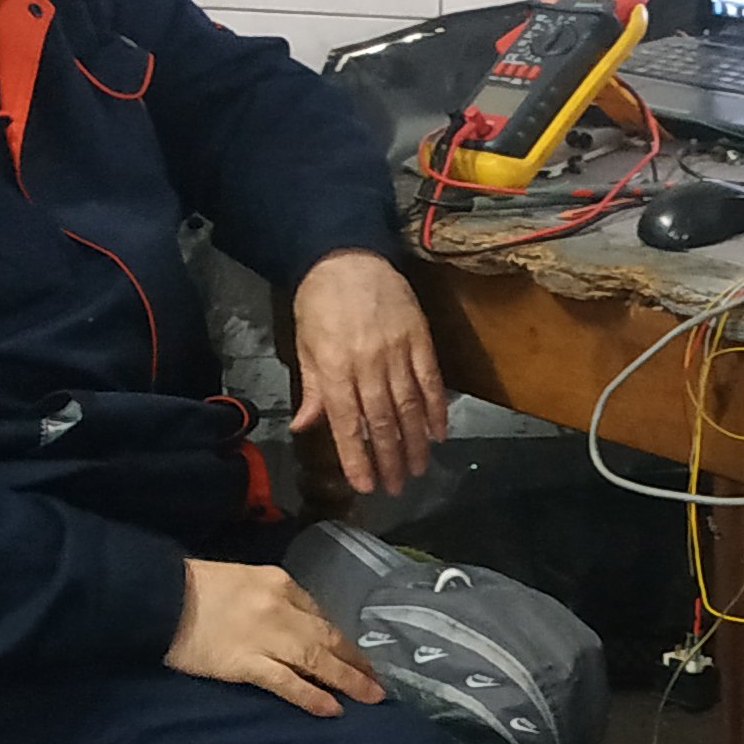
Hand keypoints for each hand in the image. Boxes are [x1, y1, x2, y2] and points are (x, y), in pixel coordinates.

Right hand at [167, 558, 384, 718]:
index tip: (355, 656)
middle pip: (328, 638)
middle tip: (378, 681)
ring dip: (348, 680)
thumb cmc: (196, 587)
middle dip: (356, 661)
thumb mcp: (243, 580)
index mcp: (280, 583)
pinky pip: (287, 683)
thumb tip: (296, 624)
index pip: (319, 614)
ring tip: (371, 697)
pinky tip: (333, 709)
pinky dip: (313, 696)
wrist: (158, 596)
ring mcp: (266, 637)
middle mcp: (281, 608)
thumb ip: (272, 598)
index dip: (340, 638)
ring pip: (317, 661)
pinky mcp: (247, 664)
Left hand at [289, 249, 448, 496]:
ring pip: (409, 407)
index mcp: (335, 368)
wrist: (346, 256)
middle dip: (390, 459)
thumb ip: (313, 389)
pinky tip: (440, 432)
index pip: (347, 423)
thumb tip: (304, 426)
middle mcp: (367, 364)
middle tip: (398, 487)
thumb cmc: (319, 303)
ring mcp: (397, 351)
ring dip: (416, 442)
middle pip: (382, 421)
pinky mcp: (419, 338)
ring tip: (420, 468)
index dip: (357, 458)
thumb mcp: (305, 345)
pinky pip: (431, 380)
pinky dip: (437, 409)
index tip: (366, 485)